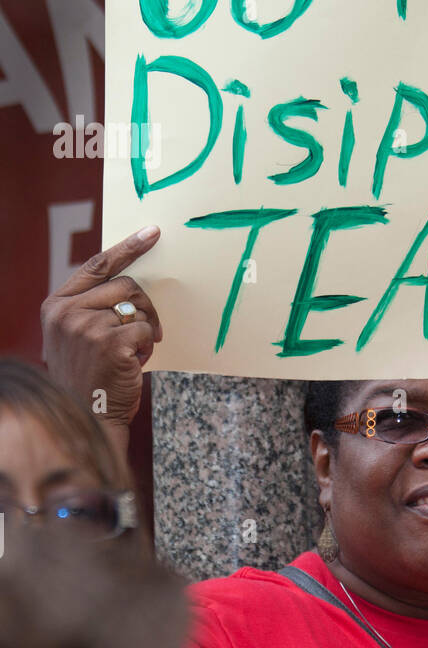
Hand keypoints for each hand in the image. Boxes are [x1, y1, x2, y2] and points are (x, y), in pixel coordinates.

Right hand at [41, 226, 162, 433]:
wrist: (88, 414)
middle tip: (150, 330)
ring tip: (136, 351)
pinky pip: (146, 330)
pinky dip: (148, 346)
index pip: (97, 266)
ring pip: (138, 309)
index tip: (151, 233)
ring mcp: (87, 326)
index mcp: (57, 305)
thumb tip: (131, 284)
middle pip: (126, 285)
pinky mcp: (110, 342)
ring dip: (147, 329)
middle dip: (145, 307)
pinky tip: (136, 362)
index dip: (127, 247)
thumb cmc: (89, 375)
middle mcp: (68, 312)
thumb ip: (92, 307)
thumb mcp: (77, 335)